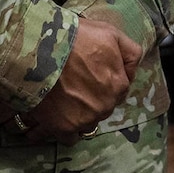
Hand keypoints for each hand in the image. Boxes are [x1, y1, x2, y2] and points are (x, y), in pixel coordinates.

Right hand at [0, 17, 141, 142]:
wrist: (41, 50)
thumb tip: (132, 71)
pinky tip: (57, 116)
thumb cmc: (76, 38)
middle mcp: (106, 107)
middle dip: (92, 97)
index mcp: (119, 85)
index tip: (89, 72)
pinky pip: (70, 137)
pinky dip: (65, 128)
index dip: (104, 80)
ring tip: (62, 98)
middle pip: (102, 106)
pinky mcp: (64, 129)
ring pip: (87, 121)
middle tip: (74, 83)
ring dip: (79, 113)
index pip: (118, 90)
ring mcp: (85, 120)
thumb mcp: (111, 34)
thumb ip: (130, 53)